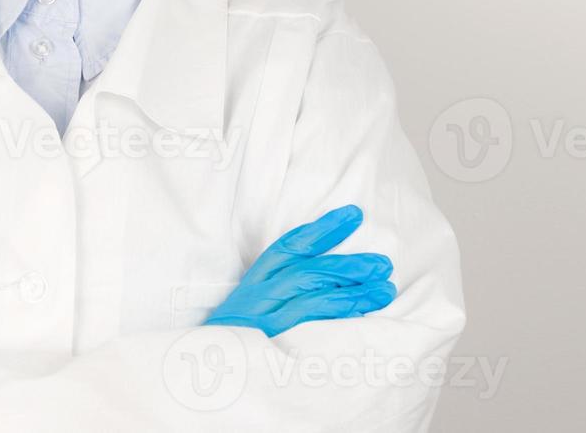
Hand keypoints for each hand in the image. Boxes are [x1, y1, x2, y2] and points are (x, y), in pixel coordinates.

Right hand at [203, 205, 395, 336]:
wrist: (201, 372)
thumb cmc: (236, 340)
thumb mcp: (251, 309)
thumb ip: (282, 291)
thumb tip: (331, 281)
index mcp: (255, 282)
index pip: (290, 246)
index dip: (323, 228)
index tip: (354, 214)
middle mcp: (258, 295)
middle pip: (307, 269)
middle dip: (348, 264)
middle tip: (383, 263)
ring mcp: (263, 318)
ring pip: (311, 294)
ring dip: (352, 291)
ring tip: (384, 289)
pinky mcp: (270, 340)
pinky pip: (309, 323)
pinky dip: (337, 316)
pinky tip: (361, 313)